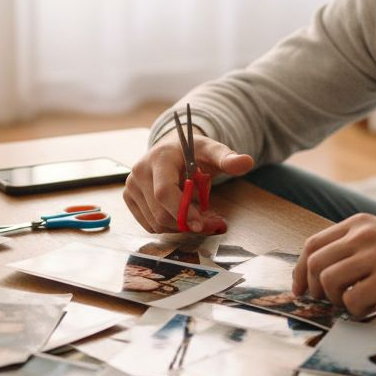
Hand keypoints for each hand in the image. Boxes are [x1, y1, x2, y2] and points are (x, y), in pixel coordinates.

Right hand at [124, 129, 254, 233]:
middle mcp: (139, 172)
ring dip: (180, 226)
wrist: (171, 149)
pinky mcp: (129, 198)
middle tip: (214, 223)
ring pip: (156, 223)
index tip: (201, 224)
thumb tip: (247, 162)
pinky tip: (182, 213)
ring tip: (199, 214)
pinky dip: (168, 226)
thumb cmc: (193, 152)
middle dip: (189, 223)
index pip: (164, 192)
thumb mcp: (213, 151)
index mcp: (159, 159)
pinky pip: (149, 225)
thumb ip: (228, 158)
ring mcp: (131, 186)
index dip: (183, 212)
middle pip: (161, 213)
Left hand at [291, 214, 375, 314]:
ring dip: (334, 300)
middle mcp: (365, 235)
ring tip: (353, 304)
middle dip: (313, 288)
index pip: (314, 244)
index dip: (300, 270)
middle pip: (314, 263)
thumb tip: (324, 273)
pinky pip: (352, 301)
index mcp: (361, 223)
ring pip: (328, 282)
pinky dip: (355, 311)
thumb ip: (358, 246)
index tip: (301, 288)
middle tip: (324, 302)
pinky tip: (370, 309)